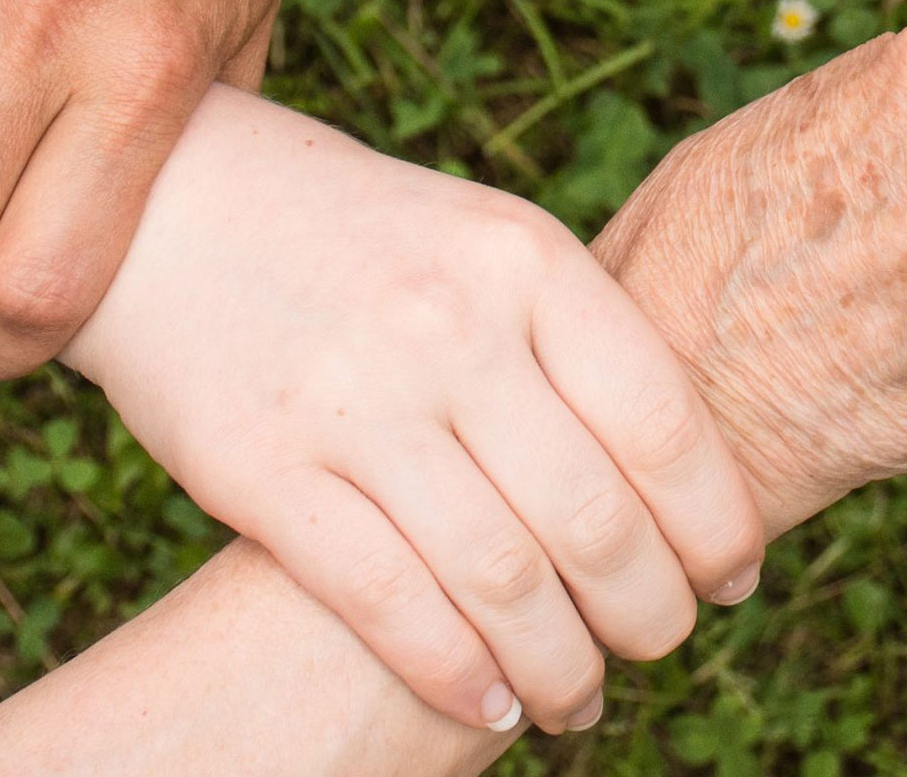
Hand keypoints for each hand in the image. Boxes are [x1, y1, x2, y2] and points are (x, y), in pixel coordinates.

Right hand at [67, 96, 765, 737]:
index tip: (732, 576)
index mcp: (522, 257)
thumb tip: (681, 477)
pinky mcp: (262, 469)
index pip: (662, 420)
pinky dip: (457, 676)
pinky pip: (388, 603)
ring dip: (563, 668)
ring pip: (502, 581)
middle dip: (651, 611)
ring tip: (582, 697)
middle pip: (595, 518)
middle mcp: (450, 325)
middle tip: (662, 644)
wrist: (174, 200)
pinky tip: (491, 706)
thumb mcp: (482, 239)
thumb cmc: (362, 233)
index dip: (715, 520)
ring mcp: (354, 399)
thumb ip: (571, 336)